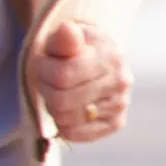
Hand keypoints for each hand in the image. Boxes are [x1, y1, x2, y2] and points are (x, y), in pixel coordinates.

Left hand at [33, 20, 133, 142]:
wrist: (96, 61)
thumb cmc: (73, 50)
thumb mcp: (65, 37)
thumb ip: (63, 37)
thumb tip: (67, 30)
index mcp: (110, 55)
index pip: (63, 75)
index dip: (43, 71)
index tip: (44, 64)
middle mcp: (121, 81)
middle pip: (62, 101)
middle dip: (46, 91)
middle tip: (48, 82)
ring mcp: (121, 104)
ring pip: (67, 119)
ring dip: (53, 108)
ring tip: (59, 93)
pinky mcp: (116, 123)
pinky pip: (76, 134)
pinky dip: (62, 125)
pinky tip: (66, 110)